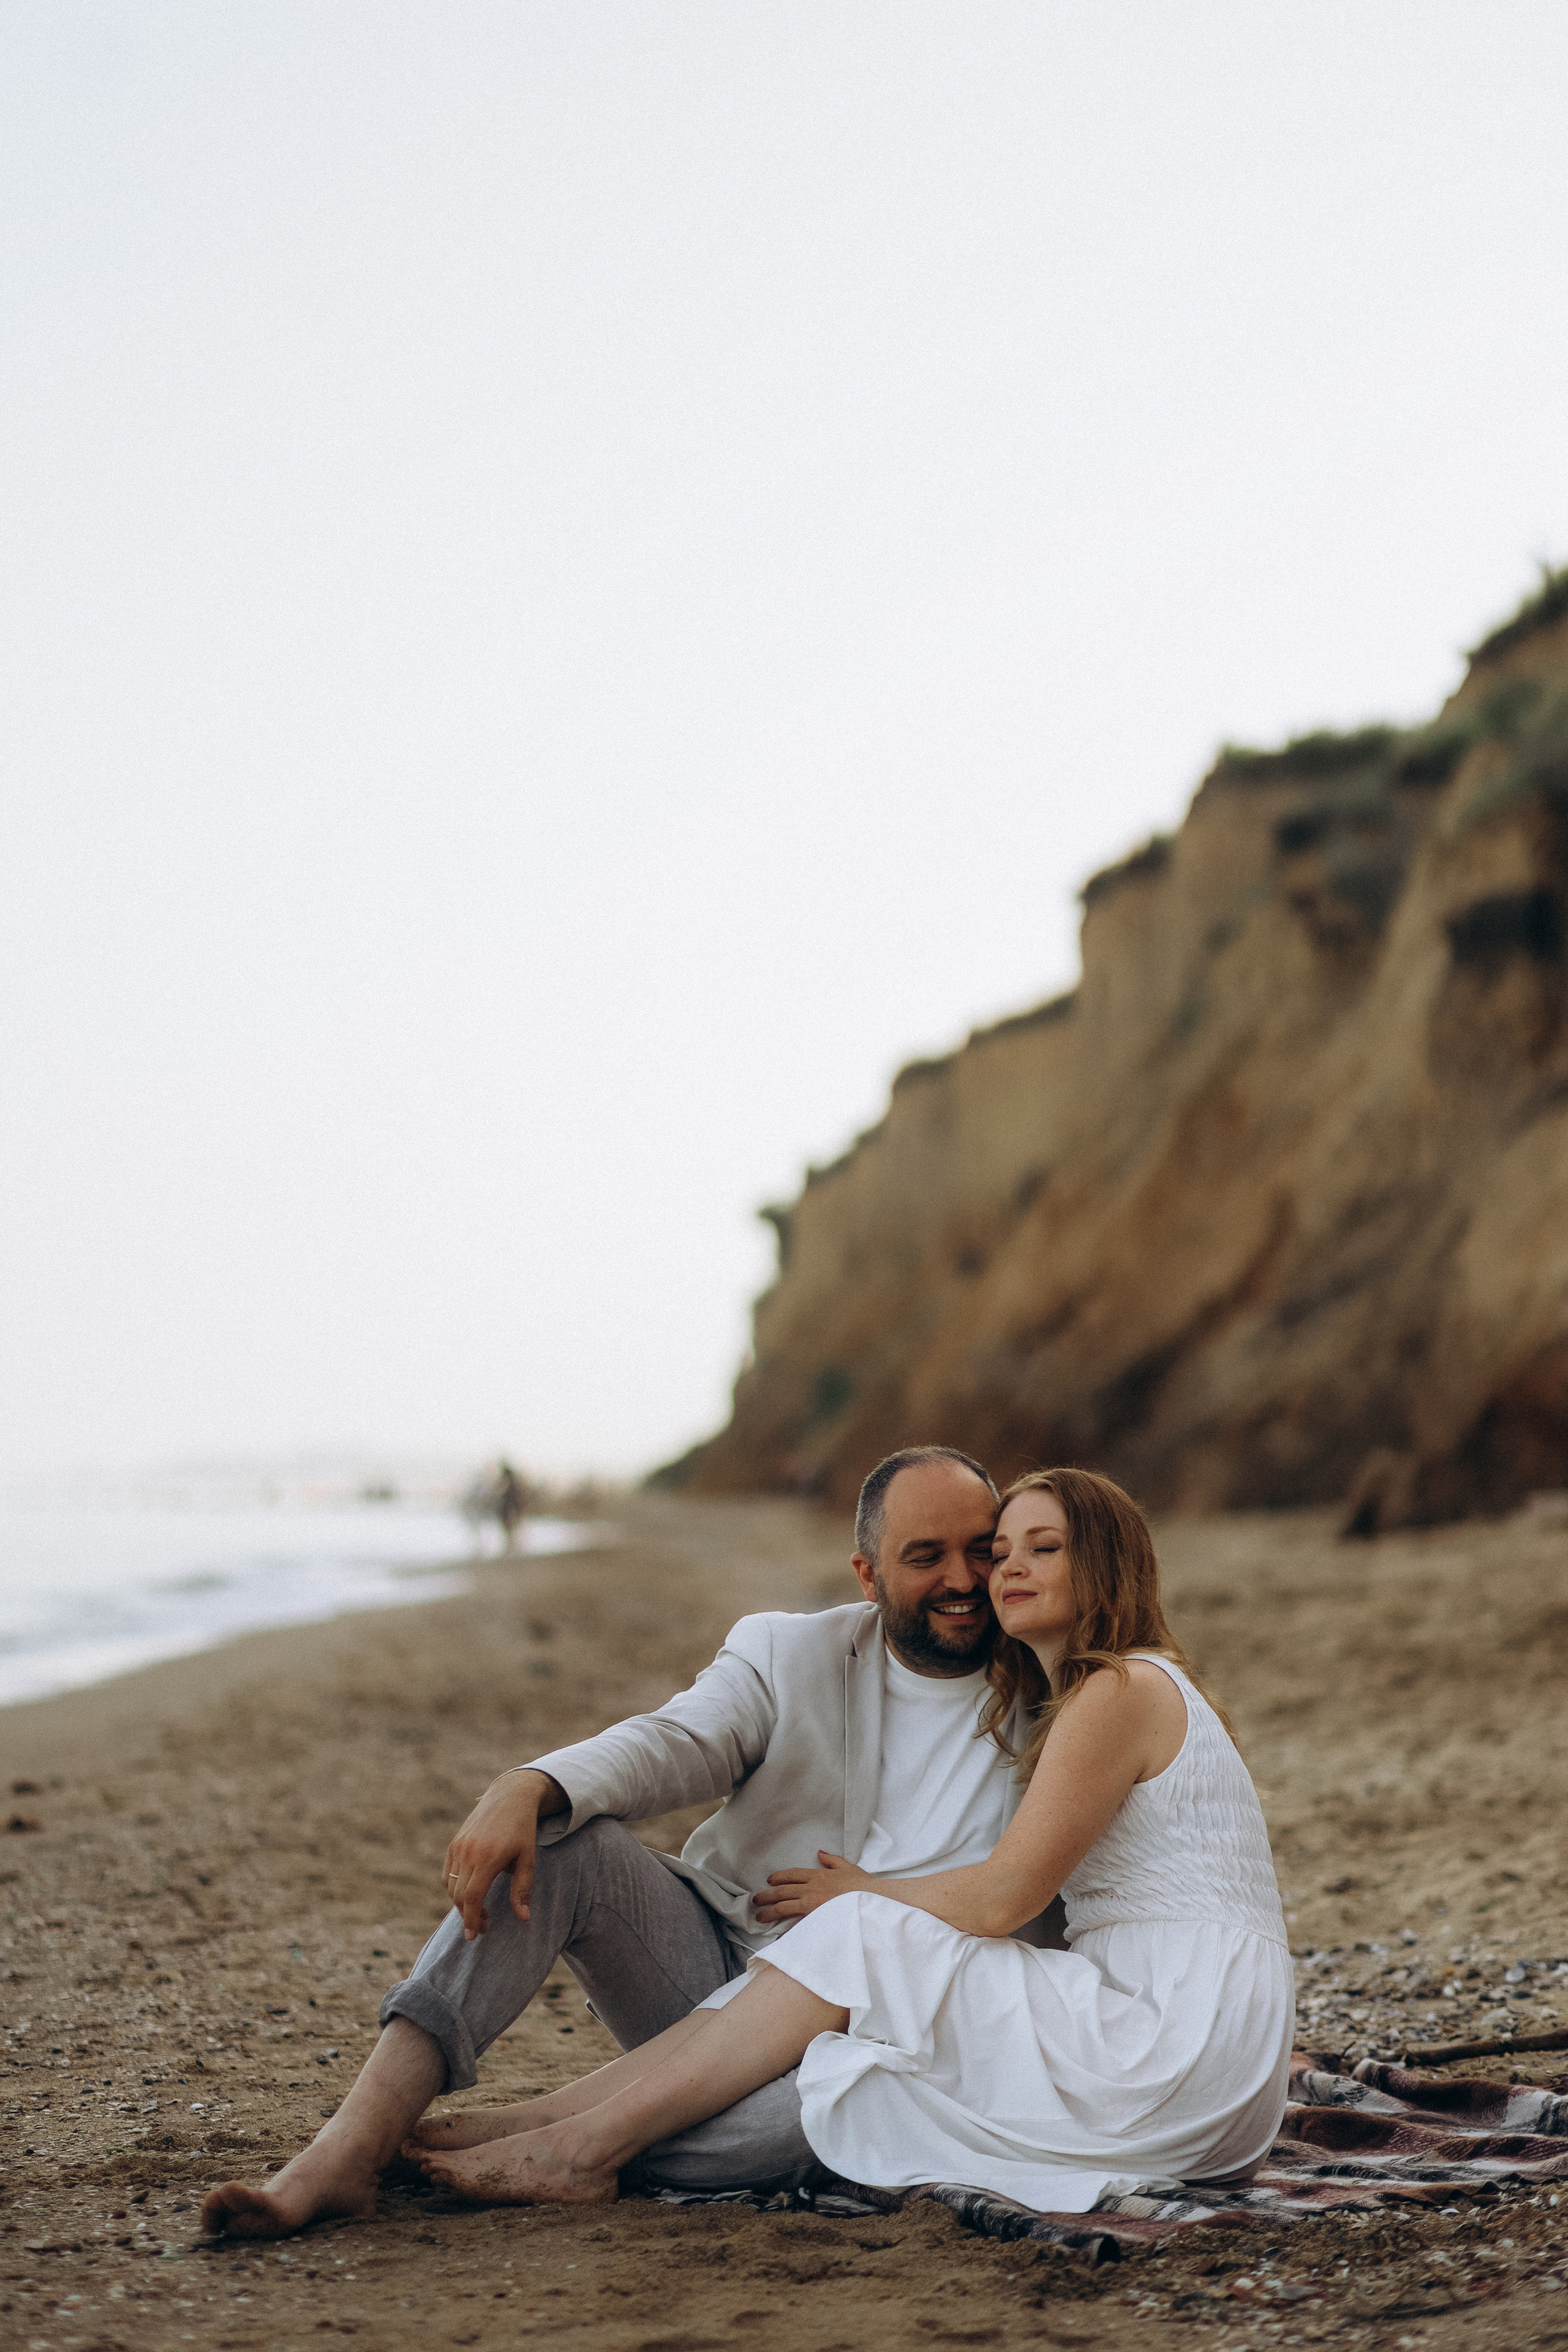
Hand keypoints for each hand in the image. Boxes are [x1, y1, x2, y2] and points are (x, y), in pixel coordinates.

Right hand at [441, 1770, 564, 1940]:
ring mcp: (458, 1846)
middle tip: (482, 1928)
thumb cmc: (523, 1829)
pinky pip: (448, 1872)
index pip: (471, 1897)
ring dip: (460, 1903)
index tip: (474, 1936)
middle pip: (459, 1895)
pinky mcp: (454, 1843)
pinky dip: (453, 1887)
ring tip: (478, 1912)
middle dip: (468, 1916)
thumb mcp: (528, 1859)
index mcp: (487, 1858)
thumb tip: (524, 1919)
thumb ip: (522, 1889)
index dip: (471, 1919)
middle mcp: (468, 1852)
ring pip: (451, 1885)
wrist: (510, 1796)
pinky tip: (469, 1893)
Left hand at [752, 1850, 875, 1924]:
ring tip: (759, 1916)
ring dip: (770, 1910)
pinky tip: (776, 1930)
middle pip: (783, 1891)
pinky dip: (784, 1925)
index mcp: (818, 1875)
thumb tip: (819, 1853)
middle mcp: (811, 1889)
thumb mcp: (848, 1867)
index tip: (769, 1880)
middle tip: (756, 1900)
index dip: (779, 1877)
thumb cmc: (863, 1886)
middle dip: (768, 1895)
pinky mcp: (814, 1919)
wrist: (871, 1901)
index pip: (793, 1874)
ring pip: (784, 1906)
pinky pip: (795, 1922)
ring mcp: (812, 1904)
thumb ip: (832, 1860)